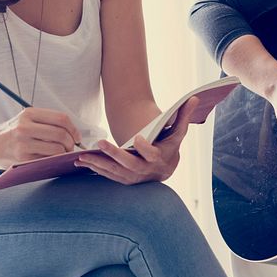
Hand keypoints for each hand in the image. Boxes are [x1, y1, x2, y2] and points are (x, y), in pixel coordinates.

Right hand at [0, 107, 81, 167]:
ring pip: (56, 149)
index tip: (77, 137)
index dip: (74, 129)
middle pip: (61, 134)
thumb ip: (47, 122)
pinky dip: (55, 161)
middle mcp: (25, 126)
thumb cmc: (14, 133)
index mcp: (29, 113)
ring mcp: (23, 143)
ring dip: (64, 153)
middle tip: (71, 148)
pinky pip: (47, 160)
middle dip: (71, 143)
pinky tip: (53, 160)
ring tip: (62, 154)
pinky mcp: (22, 158)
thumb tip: (74, 133)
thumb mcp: (26, 119)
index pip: (61, 118)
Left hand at [75, 97, 198, 184]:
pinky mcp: (124, 179)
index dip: (145, 147)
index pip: (152, 154)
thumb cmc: (169, 145)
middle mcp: (146, 170)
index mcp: (160, 158)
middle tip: (100, 143)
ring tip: (83, 156)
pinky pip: (108, 175)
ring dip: (99, 164)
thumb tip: (195, 97)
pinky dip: (95, 169)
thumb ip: (184, 115)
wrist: (165, 167)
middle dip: (114, 154)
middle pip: (129, 164)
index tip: (138, 138)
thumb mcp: (178, 131)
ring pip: (115, 172)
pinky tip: (81, 162)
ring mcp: (134, 177)